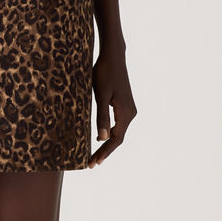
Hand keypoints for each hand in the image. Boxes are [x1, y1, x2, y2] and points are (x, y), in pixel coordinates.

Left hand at [88, 48, 135, 167]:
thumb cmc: (104, 73)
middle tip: (90, 164)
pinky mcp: (125, 105)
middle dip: (104, 151)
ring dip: (107, 144)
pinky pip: (118, 124)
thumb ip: (101, 116)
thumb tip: (102, 138)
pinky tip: (100, 137)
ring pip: (119, 132)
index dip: (104, 152)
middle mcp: (131, 113)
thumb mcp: (100, 95)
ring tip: (94, 155)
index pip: (116, 140)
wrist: (113, 56)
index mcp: (125, 113)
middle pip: (118, 138)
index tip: (93, 163)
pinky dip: (110, 134)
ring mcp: (129, 109)